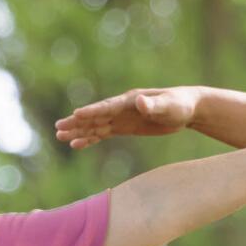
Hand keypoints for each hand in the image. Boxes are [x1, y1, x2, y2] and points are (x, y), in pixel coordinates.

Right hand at [55, 87, 201, 148]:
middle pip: (95, 116)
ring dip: (78, 131)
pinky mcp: (125, 127)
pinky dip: (90, 139)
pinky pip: (103, 133)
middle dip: (77, 122)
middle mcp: (122, 108)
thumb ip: (154, 104)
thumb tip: (139, 101)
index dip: (92, 112)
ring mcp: (122, 118)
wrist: (187, 108)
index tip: (75, 115)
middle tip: (58, 128)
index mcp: (130, 101)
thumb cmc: (180, 104)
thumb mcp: (169, 105)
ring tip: (60, 137)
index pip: (107, 107)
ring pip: (96, 126)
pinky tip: (78, 145)